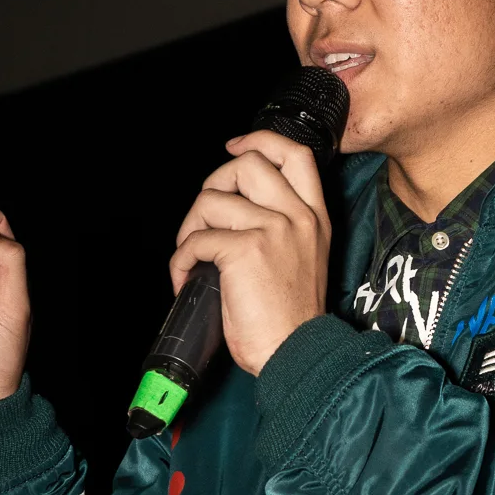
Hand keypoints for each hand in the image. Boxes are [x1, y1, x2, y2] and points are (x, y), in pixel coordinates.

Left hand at [171, 131, 328, 375]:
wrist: (297, 354)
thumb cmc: (292, 320)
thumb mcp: (303, 260)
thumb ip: (282, 227)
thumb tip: (234, 208)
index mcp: (314, 217)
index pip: (294, 154)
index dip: (259, 141)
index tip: (234, 148)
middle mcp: (297, 217)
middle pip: (246, 163)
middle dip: (213, 183)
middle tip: (205, 218)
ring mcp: (273, 230)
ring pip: (211, 199)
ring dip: (190, 228)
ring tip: (192, 257)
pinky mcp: (245, 250)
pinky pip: (195, 240)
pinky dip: (180, 261)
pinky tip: (186, 280)